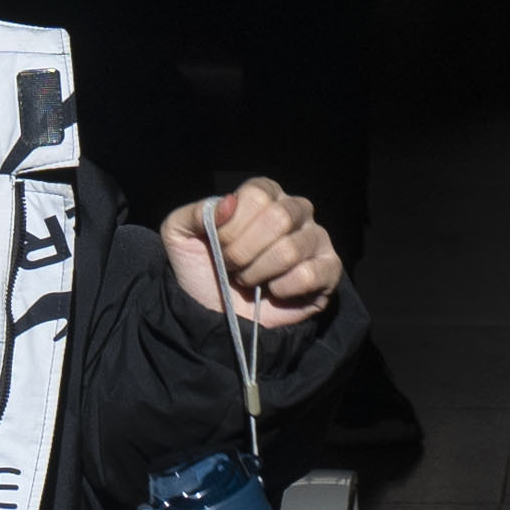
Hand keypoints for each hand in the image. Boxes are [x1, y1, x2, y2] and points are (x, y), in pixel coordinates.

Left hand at [166, 179, 340, 322]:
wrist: (217, 315)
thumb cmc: (203, 270)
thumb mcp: (180, 236)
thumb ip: (193, 213)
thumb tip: (229, 203)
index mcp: (264, 194)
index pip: (257, 195)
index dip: (232, 226)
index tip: (219, 246)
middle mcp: (295, 210)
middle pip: (279, 218)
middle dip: (244, 251)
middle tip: (232, 266)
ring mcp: (316, 239)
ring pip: (291, 249)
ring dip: (259, 273)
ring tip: (249, 281)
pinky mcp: (329, 270)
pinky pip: (310, 274)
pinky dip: (283, 289)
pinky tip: (274, 292)